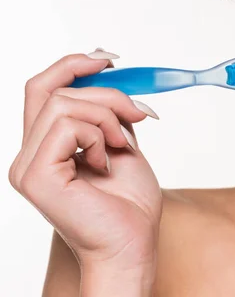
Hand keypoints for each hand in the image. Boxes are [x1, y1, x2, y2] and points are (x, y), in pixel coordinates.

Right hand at [9, 49, 162, 272]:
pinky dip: (99, 135)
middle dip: (105, 91)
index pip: (42, 89)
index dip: (71, 64)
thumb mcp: (123, 144)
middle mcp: (29, 154)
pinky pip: (67, 126)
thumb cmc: (130, 205)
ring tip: (124, 144)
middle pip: (51, 89)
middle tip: (138, 112)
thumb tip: (112, 75)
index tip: (108, 58)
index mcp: (47, 146)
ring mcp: (27, 165)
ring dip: (107, 115)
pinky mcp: (35, 176)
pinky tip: (109, 160)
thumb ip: (110, 114)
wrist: (132, 245)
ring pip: (61, 103)